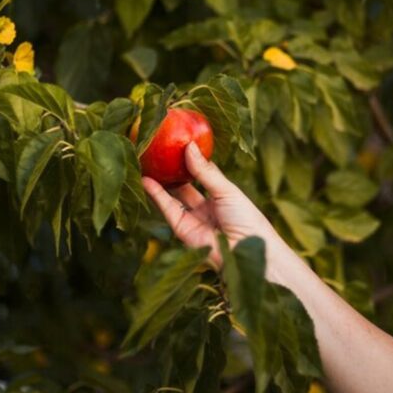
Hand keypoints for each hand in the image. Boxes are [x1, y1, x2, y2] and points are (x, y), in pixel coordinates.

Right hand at [142, 142, 279, 267]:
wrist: (245, 251)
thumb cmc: (246, 218)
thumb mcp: (226, 190)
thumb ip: (205, 171)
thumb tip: (189, 146)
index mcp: (222, 196)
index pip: (204, 173)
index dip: (193, 159)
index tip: (180, 141)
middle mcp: (207, 206)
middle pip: (186, 184)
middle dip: (173, 169)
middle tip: (159, 151)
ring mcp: (193, 218)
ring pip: (173, 195)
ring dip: (160, 180)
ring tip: (146, 161)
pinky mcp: (181, 228)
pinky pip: (167, 208)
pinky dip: (156, 194)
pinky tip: (146, 179)